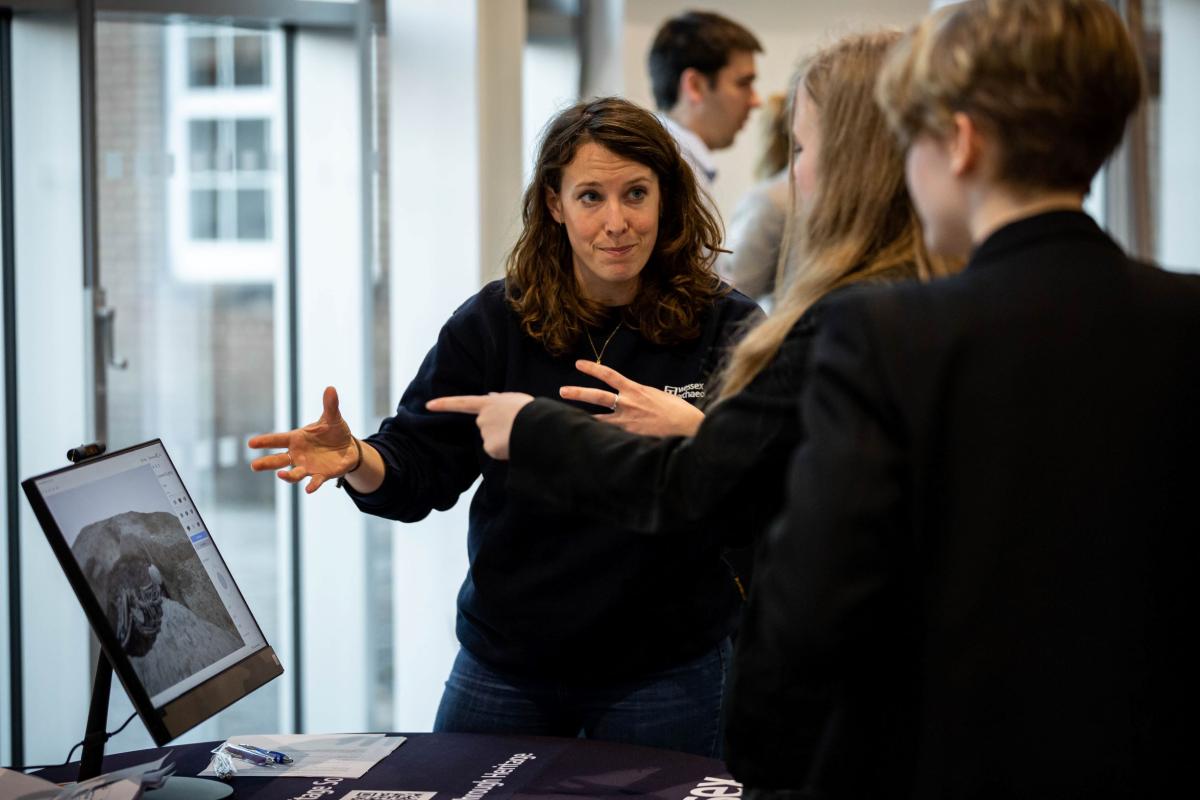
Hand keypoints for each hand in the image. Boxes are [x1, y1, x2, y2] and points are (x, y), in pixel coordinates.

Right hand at [248, 386, 360, 492]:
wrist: (348, 448)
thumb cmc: (334, 431)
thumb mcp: (333, 418)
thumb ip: (330, 405)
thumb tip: (331, 388)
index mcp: (297, 439)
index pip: (278, 440)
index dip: (265, 441)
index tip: (251, 443)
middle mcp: (298, 454)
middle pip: (278, 460)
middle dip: (266, 463)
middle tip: (253, 466)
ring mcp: (308, 466)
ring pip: (293, 473)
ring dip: (287, 475)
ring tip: (282, 475)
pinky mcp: (321, 475)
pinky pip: (315, 481)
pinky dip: (312, 485)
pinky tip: (309, 489)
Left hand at [425, 392, 534, 459]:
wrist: (537, 426)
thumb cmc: (532, 411)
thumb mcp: (516, 399)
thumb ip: (500, 399)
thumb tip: (490, 395)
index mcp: (489, 403)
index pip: (461, 402)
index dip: (444, 404)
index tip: (428, 405)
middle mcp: (482, 418)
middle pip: (484, 426)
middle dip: (497, 429)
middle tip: (515, 427)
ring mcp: (484, 433)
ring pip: (492, 440)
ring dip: (503, 440)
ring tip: (518, 434)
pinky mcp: (489, 447)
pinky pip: (496, 452)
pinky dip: (504, 451)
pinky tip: (514, 445)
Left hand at [559, 360, 704, 436]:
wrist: (688, 427)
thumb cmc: (677, 411)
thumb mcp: (657, 396)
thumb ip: (639, 396)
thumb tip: (630, 398)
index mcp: (635, 390)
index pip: (609, 375)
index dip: (592, 368)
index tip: (578, 364)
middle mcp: (627, 404)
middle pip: (597, 396)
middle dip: (577, 392)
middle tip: (562, 390)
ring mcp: (627, 422)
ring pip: (598, 421)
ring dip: (583, 420)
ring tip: (566, 421)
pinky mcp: (629, 437)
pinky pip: (610, 436)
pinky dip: (600, 438)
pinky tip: (588, 442)